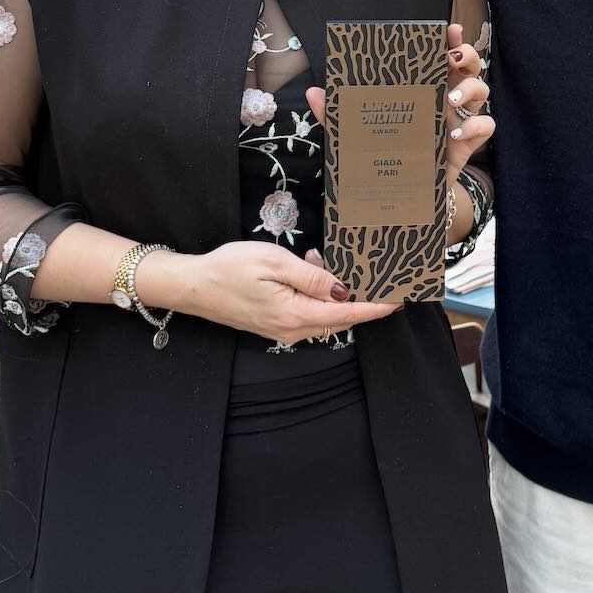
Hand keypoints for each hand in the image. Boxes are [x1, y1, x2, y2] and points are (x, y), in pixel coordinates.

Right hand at [143, 241, 398, 345]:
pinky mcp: (275, 326)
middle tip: (377, 274)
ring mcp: (283, 331)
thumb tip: (343, 289)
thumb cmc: (230, 269)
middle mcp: (292, 330)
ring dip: (333, 291)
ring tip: (324, 260)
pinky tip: (307, 269)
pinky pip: (307, 312)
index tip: (398, 300)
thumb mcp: (275, 263)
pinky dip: (316, 294)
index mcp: (295, 315)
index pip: (347, 313)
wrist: (193, 286)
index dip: (374, 306)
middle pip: (339, 317)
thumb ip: (312, 277)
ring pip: (323, 314)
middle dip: (359, 297)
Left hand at [304, 21, 493, 186]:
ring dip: (470, 89)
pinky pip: (486, 126)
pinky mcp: (469, 143)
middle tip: (450, 59)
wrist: (405, 193)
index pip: (441, 55)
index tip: (449, 28)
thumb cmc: (385, 153)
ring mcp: (460, 118)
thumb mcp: (359, 133)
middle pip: (469, 65)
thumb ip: (338, 113)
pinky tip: (452, 134)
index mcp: (424, 86)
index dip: (450, 39)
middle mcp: (447, 97)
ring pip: (482, 90)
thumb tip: (313, 93)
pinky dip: (473, 126)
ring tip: (449, 101)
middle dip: (466, 55)